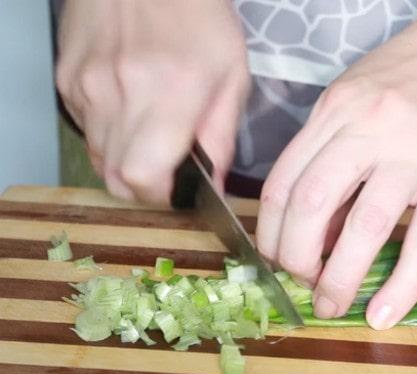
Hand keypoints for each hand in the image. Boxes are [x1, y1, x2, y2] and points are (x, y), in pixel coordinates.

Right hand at [56, 0, 249, 203]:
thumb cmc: (200, 18)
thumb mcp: (232, 74)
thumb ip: (221, 136)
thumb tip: (215, 188)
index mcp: (168, 92)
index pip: (142, 177)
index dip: (160, 196)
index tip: (178, 189)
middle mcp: (118, 93)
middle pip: (115, 178)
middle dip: (145, 186)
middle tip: (168, 168)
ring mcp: (85, 86)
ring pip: (98, 158)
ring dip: (126, 161)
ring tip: (151, 131)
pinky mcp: (66, 79)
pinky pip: (86, 130)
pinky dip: (108, 134)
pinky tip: (130, 107)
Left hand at [256, 9, 416, 329]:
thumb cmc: (415, 76)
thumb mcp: (356, 97)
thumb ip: (330, 151)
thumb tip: (314, 225)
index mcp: (335, 109)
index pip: (283, 181)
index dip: (271, 232)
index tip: (274, 258)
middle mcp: (368, 127)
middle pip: (311, 204)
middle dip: (295, 259)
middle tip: (300, 283)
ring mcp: (415, 152)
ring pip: (364, 226)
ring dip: (338, 278)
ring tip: (330, 305)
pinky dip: (402, 285)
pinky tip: (385, 313)